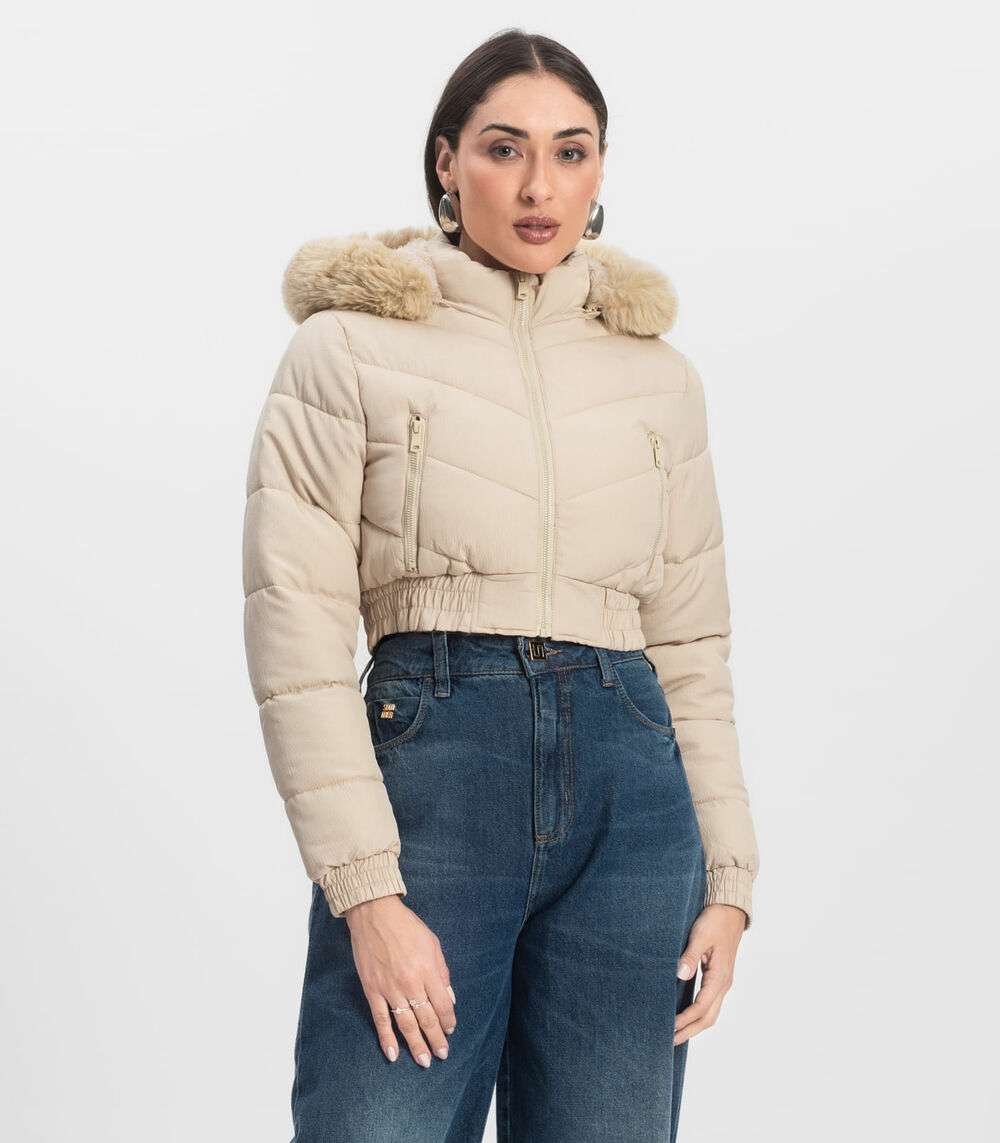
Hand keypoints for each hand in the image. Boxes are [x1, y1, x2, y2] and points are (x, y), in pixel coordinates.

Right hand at [344, 894, 456, 1066]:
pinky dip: (386, 1038)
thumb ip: (442, 972)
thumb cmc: (406, 927)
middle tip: (442, 1054)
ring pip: (406, 1024)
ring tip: (424, 1061)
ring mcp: (390, 988)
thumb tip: (449, 998)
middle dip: (436, 1039)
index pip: (442, 1005)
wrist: (374, 915)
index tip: (450, 1031)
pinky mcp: (372, 990)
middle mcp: (411, 983)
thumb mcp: (433, 944)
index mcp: (428, 970)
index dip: (448, 1021)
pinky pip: (380, 1019)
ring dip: (416, 1045)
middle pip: (427, 1018)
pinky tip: (392, 1054)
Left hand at [673, 903, 746, 1044]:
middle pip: (708, 1017)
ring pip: (710, 1012)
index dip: (685, 1020)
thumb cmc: (715, 921)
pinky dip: (698, 1014)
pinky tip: (685, 1015)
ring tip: (675, 1033)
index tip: (669, 1027)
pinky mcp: (718, 978)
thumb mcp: (700, 936)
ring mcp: (722, 982)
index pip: (701, 1007)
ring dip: (694, 1025)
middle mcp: (723, 984)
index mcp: (720, 977)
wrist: (730, 911)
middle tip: (669, 1041)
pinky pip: (709, 1003)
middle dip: (689, 1031)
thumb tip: (680, 975)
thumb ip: (690, 956)